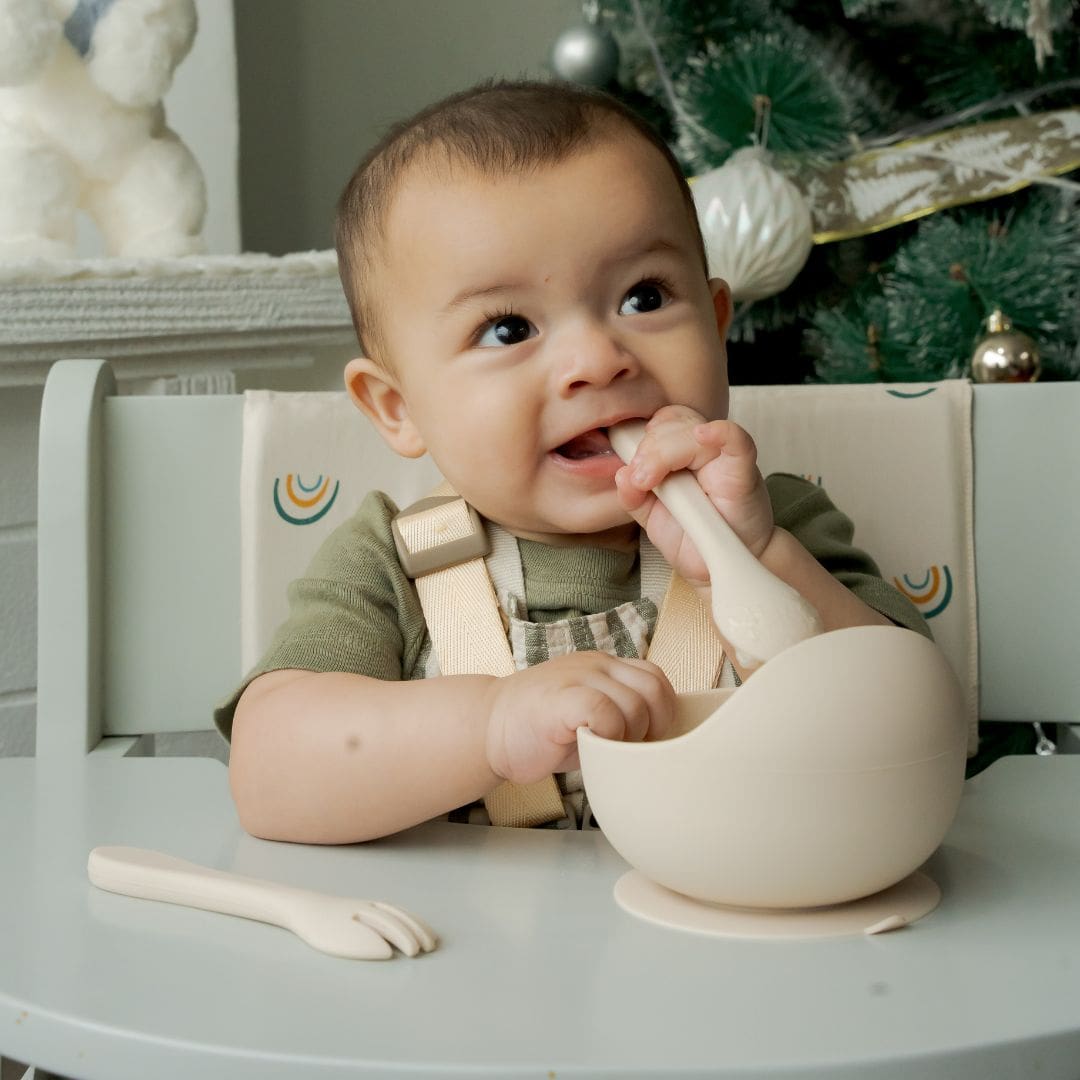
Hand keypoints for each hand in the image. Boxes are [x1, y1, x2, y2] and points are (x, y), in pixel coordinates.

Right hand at [483, 652, 675, 784]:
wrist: (487, 728)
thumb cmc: (538, 730)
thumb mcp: (587, 714)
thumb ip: (620, 713)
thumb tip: (660, 739)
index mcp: (604, 666)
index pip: (655, 678)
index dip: (662, 712)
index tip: (647, 740)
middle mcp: (595, 665)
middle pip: (653, 688)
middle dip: (653, 726)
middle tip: (630, 749)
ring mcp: (576, 677)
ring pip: (634, 703)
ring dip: (630, 736)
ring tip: (607, 749)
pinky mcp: (560, 698)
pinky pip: (605, 711)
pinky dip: (608, 735)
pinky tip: (591, 746)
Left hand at [614, 405, 774, 584]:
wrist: (721, 570)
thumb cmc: (693, 539)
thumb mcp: (652, 518)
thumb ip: (634, 496)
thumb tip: (622, 474)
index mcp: (680, 456)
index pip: (662, 423)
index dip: (642, 436)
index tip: (631, 467)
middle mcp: (702, 453)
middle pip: (675, 423)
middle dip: (649, 448)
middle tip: (640, 479)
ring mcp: (723, 460)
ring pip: (693, 431)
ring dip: (664, 452)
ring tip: (650, 481)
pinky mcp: (744, 473)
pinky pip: (737, 440)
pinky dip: (721, 433)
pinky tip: (704, 435)